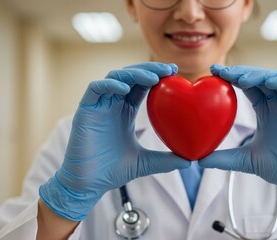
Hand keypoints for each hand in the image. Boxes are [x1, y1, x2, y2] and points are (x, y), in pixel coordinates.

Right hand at [39, 62, 190, 220]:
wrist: (88, 185)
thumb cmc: (113, 172)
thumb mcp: (145, 163)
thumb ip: (166, 160)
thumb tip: (190, 161)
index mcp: (126, 111)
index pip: (142, 85)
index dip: (157, 76)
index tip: (175, 73)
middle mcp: (113, 104)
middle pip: (131, 76)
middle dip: (150, 69)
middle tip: (169, 69)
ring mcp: (99, 106)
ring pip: (115, 77)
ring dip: (134, 73)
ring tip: (153, 77)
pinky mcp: (85, 110)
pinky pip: (95, 89)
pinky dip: (110, 85)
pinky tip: (124, 88)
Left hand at [199, 65, 276, 217]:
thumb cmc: (274, 167)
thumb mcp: (242, 160)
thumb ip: (221, 158)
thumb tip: (197, 160)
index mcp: (265, 109)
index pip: (247, 86)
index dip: (232, 77)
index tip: (213, 71)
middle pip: (260, 78)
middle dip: (241, 72)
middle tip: (223, 71)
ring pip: (276, 78)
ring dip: (259, 74)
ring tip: (241, 78)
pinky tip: (267, 82)